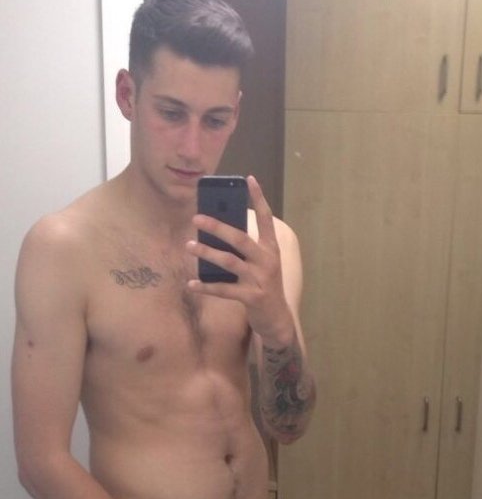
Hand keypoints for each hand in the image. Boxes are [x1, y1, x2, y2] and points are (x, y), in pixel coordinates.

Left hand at [186, 175, 294, 347]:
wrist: (276, 318)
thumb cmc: (263, 285)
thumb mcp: (260, 264)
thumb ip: (245, 249)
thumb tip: (218, 230)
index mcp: (271, 248)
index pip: (266, 218)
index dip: (259, 198)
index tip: (249, 179)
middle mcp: (267, 260)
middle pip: (240, 238)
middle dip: (218, 227)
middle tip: (197, 217)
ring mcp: (260, 279)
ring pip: (229, 261)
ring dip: (207, 253)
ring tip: (189, 246)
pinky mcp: (251, 297)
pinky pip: (224, 290)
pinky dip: (206, 286)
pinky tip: (191, 284)